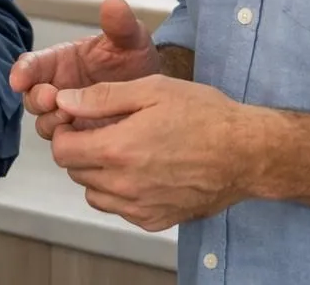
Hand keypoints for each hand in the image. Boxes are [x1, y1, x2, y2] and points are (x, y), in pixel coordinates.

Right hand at [8, 0, 158, 139]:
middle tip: (54, 98)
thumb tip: (113, 3)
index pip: (32, 64)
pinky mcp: (79, 139)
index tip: (19, 79)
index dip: (22, 70)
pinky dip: (69, 143)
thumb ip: (120, 24)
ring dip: (52, 122)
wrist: (155, 95)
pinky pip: (65, 145)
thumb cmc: (134, 60)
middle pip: (31, 98)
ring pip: (45, 124)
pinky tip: (85, 139)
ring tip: (72, 118)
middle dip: (37, 98)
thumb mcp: (130, 40)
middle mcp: (57, 89)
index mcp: (60, 62)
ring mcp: (67, 116)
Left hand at [48, 76, 260, 231]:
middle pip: (76, 171)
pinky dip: (121, 192)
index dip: (66, 131)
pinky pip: (120, 209)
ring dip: (98, 172)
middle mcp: (124, 185)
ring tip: (125, 150)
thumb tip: (64, 101)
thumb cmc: (204, 115)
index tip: (80, 120)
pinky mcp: (156, 220)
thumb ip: (102, 97)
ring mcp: (140, 207)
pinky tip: (142, 171)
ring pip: (95, 194)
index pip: (62, 150)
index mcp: (118, 149)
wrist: (247, 153)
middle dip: (81, 149)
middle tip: (106, 130)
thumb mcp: (152, 90)